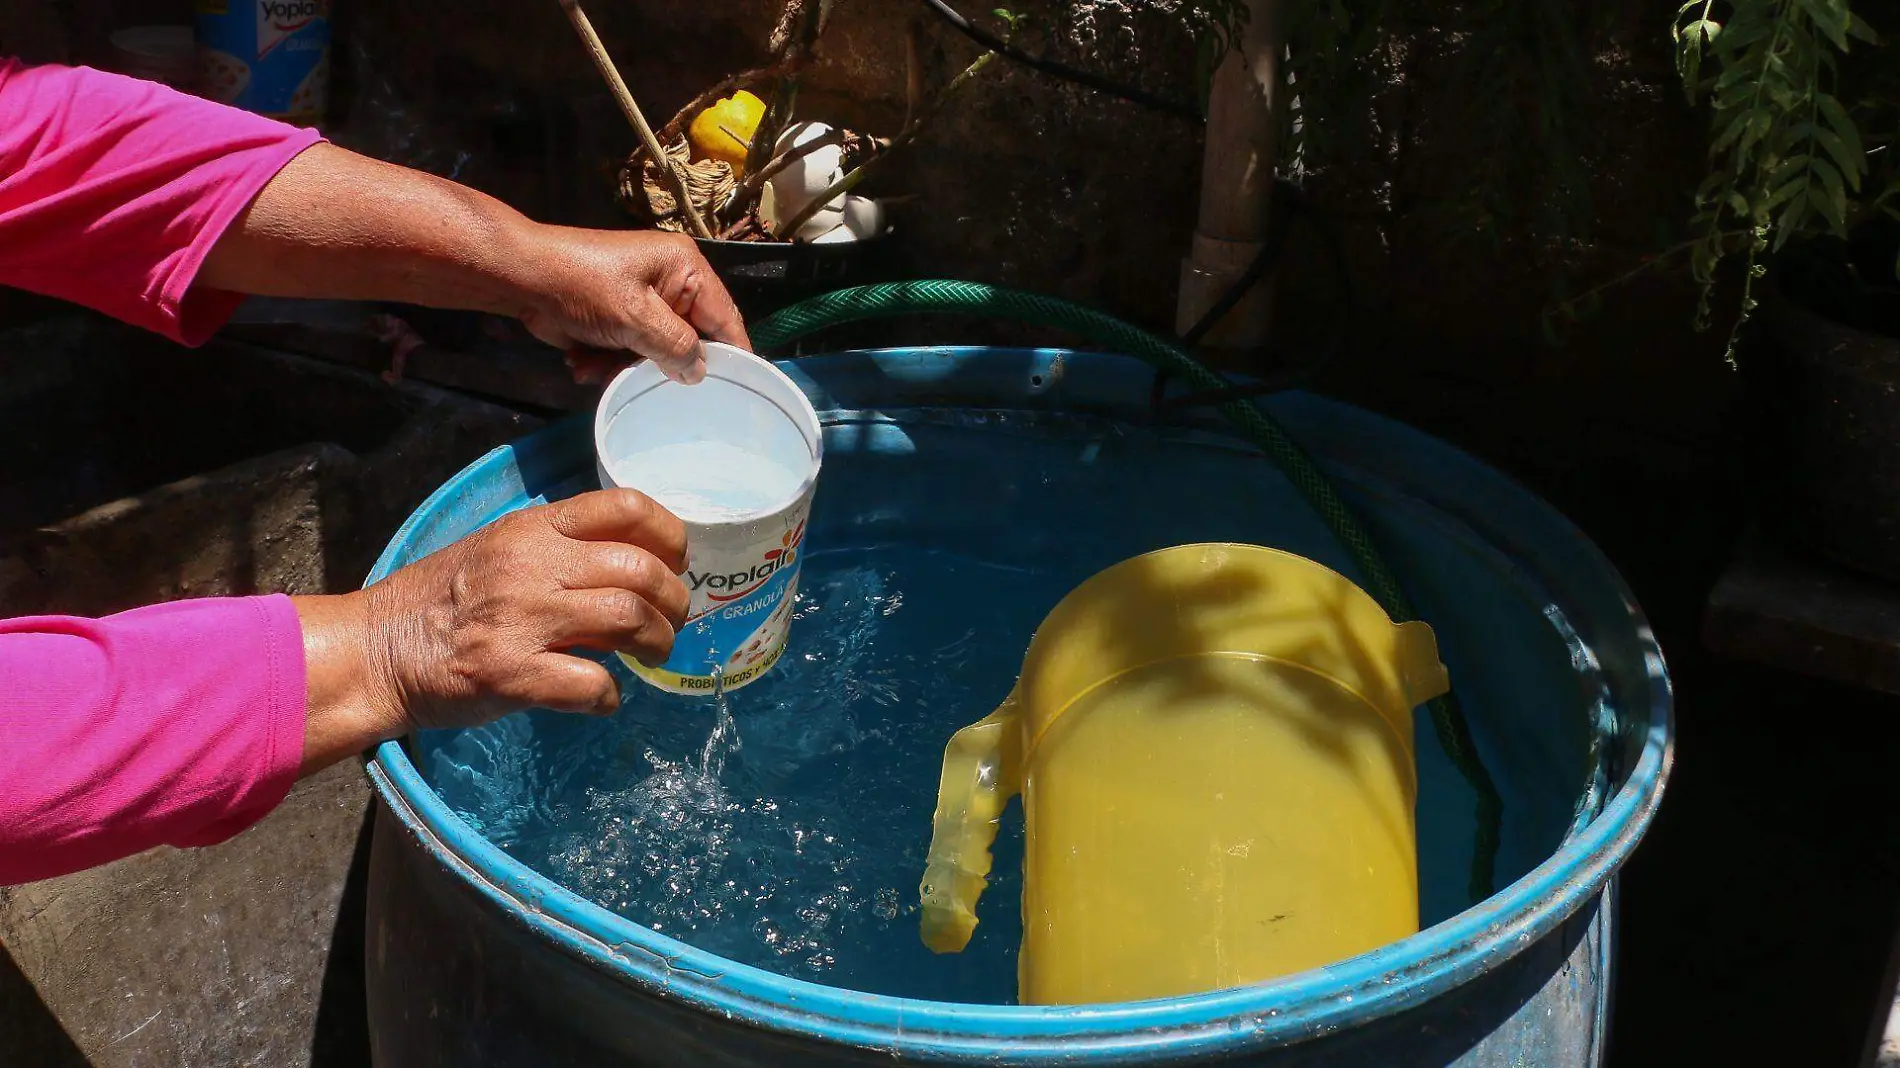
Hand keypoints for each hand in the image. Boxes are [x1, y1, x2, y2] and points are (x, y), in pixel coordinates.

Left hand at [198, 144, 748, 387]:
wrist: (517, 278)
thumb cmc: (579, 285)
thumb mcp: (635, 318)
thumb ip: (676, 347)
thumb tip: (700, 372)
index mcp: (685, 267)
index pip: (725, 319)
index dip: (732, 357)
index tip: (738, 396)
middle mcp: (671, 281)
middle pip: (689, 340)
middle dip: (660, 363)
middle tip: (642, 378)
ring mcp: (642, 300)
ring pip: (655, 353)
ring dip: (626, 367)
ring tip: (596, 364)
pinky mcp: (616, 317)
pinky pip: (628, 352)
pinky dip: (606, 363)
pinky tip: (581, 361)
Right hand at [294, 491, 689, 772]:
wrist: (375, 650)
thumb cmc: (442, 601)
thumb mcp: (498, 548)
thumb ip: (559, 547)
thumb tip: (633, 561)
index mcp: (532, 528)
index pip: (626, 506)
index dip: (669, 536)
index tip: (674, 563)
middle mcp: (532, 566)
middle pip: (643, 570)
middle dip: (674, 602)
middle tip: (668, 624)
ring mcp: (522, 619)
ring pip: (630, 619)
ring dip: (657, 643)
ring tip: (650, 656)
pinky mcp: (511, 674)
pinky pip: (591, 684)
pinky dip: (610, 695)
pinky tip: (602, 696)